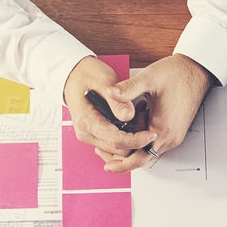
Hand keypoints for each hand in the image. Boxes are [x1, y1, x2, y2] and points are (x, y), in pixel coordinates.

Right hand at [63, 55, 155, 171]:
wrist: (75, 75)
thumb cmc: (87, 76)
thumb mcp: (105, 82)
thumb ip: (117, 101)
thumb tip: (129, 116)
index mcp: (86, 121)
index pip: (116, 140)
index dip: (137, 140)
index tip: (151, 135)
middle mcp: (86, 133)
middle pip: (118, 149)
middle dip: (135, 140)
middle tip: (145, 119)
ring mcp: (90, 136)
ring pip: (117, 150)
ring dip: (131, 140)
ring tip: (139, 118)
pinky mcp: (95, 135)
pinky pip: (114, 145)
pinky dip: (125, 138)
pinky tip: (131, 123)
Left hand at [104, 53, 213, 171]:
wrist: (197, 71)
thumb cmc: (178, 75)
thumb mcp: (148, 78)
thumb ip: (127, 89)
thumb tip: (110, 93)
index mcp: (162, 128)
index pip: (140, 157)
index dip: (122, 163)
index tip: (107, 164)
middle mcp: (170, 136)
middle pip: (143, 157)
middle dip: (124, 154)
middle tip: (106, 148)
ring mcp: (174, 135)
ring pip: (149, 150)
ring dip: (134, 143)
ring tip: (123, 123)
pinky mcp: (175, 131)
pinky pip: (155, 142)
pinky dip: (142, 137)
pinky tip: (137, 119)